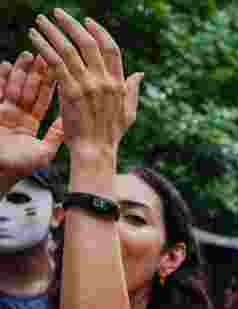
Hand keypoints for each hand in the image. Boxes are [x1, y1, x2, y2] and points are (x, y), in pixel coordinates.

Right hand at [0, 52, 62, 178]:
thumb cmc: (18, 167)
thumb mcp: (44, 152)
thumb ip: (56, 135)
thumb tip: (73, 122)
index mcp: (28, 125)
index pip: (42, 100)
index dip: (50, 84)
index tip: (60, 69)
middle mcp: (14, 117)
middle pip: (27, 89)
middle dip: (36, 73)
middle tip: (45, 54)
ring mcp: (0, 112)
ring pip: (12, 87)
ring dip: (20, 71)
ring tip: (29, 54)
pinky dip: (0, 79)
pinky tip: (5, 64)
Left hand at [29, 9, 142, 155]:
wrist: (96, 151)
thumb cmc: (110, 135)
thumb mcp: (128, 112)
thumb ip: (132, 90)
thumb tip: (140, 73)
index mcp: (118, 84)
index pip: (111, 49)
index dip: (99, 32)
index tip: (86, 20)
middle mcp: (104, 81)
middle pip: (88, 43)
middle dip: (71, 24)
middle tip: (57, 13)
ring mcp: (88, 86)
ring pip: (69, 49)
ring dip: (52, 31)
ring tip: (40, 20)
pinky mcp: (70, 92)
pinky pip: (55, 63)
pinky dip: (43, 47)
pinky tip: (33, 37)